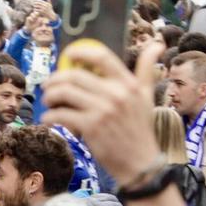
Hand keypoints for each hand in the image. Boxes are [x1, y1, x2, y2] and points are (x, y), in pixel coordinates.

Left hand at [39, 39, 163, 182]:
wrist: (140, 162)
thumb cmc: (140, 128)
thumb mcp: (147, 96)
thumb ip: (146, 69)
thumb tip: (156, 43)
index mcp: (128, 84)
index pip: (102, 56)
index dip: (80, 52)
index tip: (68, 55)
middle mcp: (116, 94)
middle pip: (74, 75)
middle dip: (55, 79)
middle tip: (49, 86)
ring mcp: (102, 110)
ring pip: (64, 92)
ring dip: (50, 96)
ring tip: (49, 102)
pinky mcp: (91, 127)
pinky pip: (60, 114)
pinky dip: (49, 116)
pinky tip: (49, 119)